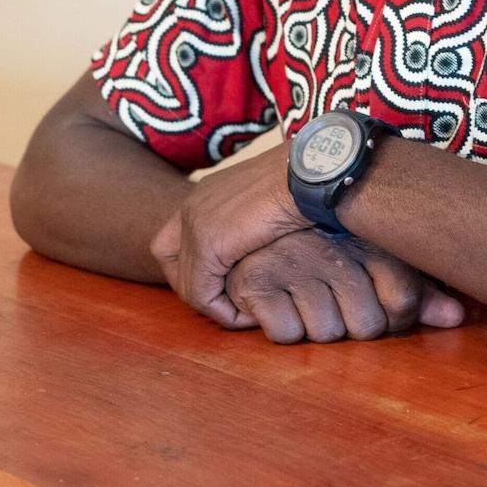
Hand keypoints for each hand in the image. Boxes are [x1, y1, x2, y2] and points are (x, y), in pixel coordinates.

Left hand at [150, 148, 310, 326]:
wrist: (316, 172)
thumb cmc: (312, 186)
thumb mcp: (277, 205)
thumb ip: (258, 224)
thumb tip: (264, 249)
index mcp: (210, 192)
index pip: (176, 237)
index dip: (195, 265)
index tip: (229, 282)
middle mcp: (195, 204)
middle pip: (169, 258)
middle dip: (197, 286)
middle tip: (231, 302)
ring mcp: (197, 222)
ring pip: (187, 283)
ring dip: (215, 306)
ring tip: (247, 313)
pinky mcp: (209, 243)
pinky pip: (202, 294)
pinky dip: (223, 312)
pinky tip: (251, 315)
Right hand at [224, 229, 464, 342]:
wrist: (258, 226)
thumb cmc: (329, 252)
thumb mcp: (379, 262)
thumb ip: (418, 293)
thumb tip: (456, 319)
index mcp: (370, 239)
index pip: (404, 301)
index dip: (396, 318)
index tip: (383, 309)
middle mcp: (334, 248)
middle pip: (366, 326)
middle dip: (354, 326)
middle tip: (339, 305)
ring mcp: (294, 263)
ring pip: (327, 333)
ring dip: (318, 327)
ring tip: (309, 301)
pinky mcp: (256, 280)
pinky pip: (286, 334)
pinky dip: (284, 328)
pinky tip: (283, 305)